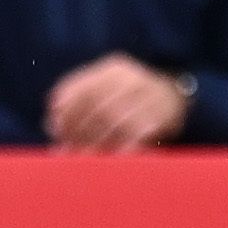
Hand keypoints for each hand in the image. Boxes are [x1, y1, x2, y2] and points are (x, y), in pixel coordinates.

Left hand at [47, 54, 193, 152]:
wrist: (177, 96)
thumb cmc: (131, 99)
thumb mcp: (108, 91)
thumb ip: (80, 103)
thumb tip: (51, 126)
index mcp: (113, 68)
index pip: (81, 88)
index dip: (65, 111)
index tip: (54, 131)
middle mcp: (131, 77)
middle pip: (95, 105)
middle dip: (78, 131)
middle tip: (67, 151)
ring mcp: (149, 94)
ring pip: (114, 120)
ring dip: (96, 142)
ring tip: (84, 159)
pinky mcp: (164, 114)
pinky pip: (138, 133)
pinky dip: (121, 148)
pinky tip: (110, 159)